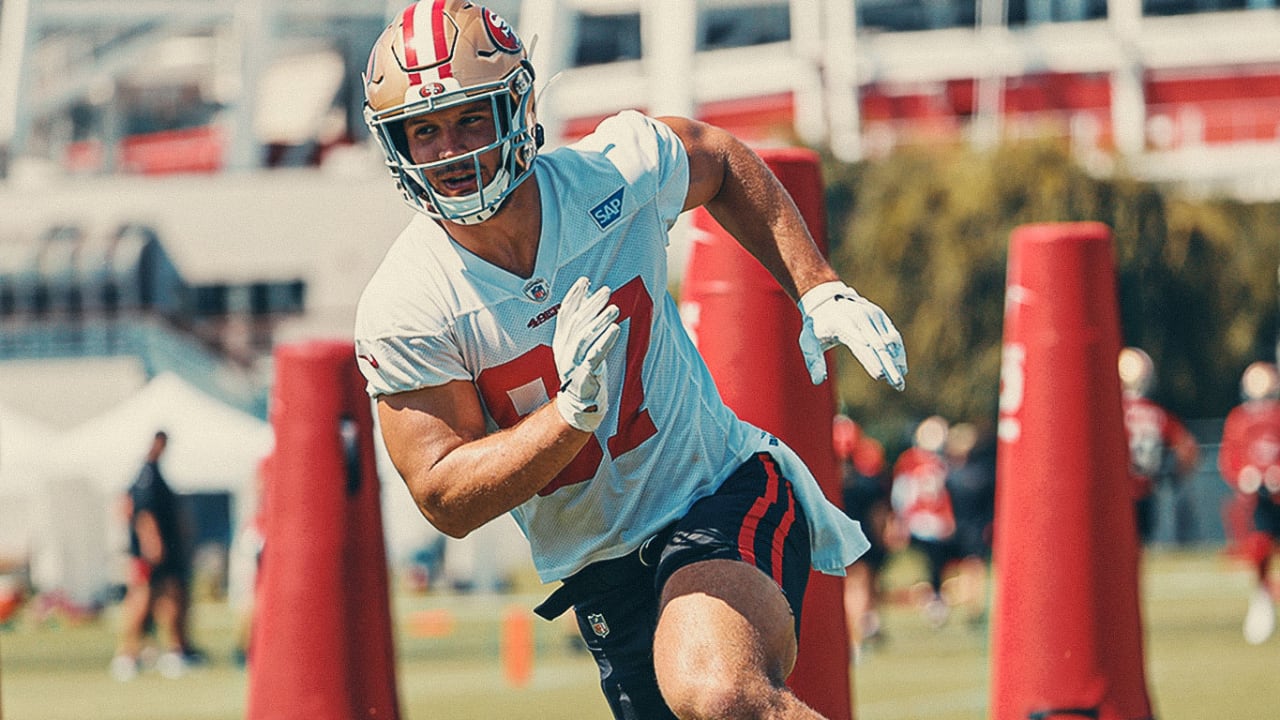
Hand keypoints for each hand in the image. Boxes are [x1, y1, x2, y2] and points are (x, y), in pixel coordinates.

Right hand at [553, 277, 620, 431]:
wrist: (580, 405)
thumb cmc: (583, 372)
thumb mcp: (579, 348)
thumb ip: (582, 327)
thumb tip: (588, 301)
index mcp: (561, 342)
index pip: (565, 314)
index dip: (574, 296)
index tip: (585, 280)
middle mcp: (564, 350)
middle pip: (577, 322)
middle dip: (591, 304)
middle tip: (606, 290)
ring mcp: (573, 363)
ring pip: (585, 336)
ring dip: (600, 320)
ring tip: (614, 308)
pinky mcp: (585, 375)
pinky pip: (594, 355)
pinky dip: (605, 341)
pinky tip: (615, 329)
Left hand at [798, 281, 906, 389]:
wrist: (826, 300)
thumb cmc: (816, 326)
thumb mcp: (808, 342)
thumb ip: (813, 361)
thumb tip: (818, 382)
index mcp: (842, 324)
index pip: (859, 345)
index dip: (870, 360)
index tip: (880, 376)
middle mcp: (860, 318)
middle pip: (878, 346)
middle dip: (889, 366)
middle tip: (898, 385)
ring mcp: (872, 315)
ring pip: (889, 342)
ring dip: (896, 362)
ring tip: (900, 381)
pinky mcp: (880, 315)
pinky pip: (893, 335)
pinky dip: (898, 351)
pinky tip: (901, 367)